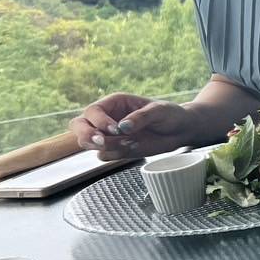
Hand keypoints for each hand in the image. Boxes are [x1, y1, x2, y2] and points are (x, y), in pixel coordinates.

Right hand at [70, 93, 197, 160]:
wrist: (181, 131)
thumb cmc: (170, 115)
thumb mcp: (159, 110)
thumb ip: (141, 116)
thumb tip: (123, 126)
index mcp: (113, 103)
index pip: (92, 111)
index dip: (99, 121)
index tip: (116, 129)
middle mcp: (106, 118)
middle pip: (78, 126)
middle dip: (87, 135)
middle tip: (103, 141)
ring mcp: (109, 135)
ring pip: (87, 143)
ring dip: (106, 146)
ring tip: (131, 142)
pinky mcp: (116, 149)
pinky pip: (104, 156)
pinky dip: (115, 155)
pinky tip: (134, 148)